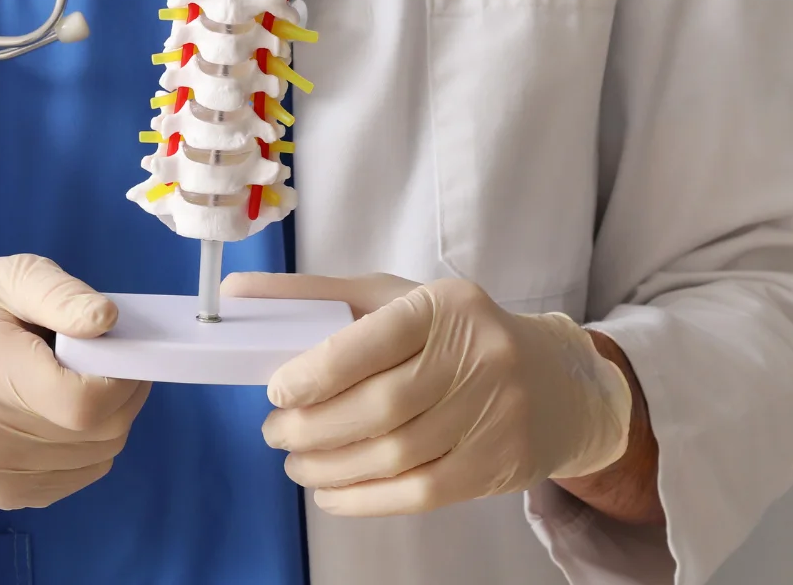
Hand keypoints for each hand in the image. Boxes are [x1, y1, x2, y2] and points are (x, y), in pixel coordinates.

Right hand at [0, 255, 151, 509]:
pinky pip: (79, 476)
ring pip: (96, 457)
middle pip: (97, 433)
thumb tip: (106, 321)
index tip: (121, 353)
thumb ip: (61, 295)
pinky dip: (89, 447)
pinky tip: (63, 415)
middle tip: (111, 362)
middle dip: (123, 396)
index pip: (81, 402)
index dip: (122, 380)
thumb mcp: (10, 277)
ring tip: (80, 383)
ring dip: (109, 421)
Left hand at [221, 273, 631, 515]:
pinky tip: (329, 493)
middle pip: (381, 407)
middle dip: (313, 427)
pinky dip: (364, 499)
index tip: (276, 392)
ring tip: (294, 462)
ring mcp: (494, 415)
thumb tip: (235, 294)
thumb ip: (313, 296)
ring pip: (397, 455)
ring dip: (330, 466)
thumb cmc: (453, 333)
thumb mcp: (392, 298)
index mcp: (444, 306)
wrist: (557, 381)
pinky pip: (420, 492)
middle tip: (275, 432)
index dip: (317, 373)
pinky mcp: (498, 465)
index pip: (373, 342)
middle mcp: (477, 357)